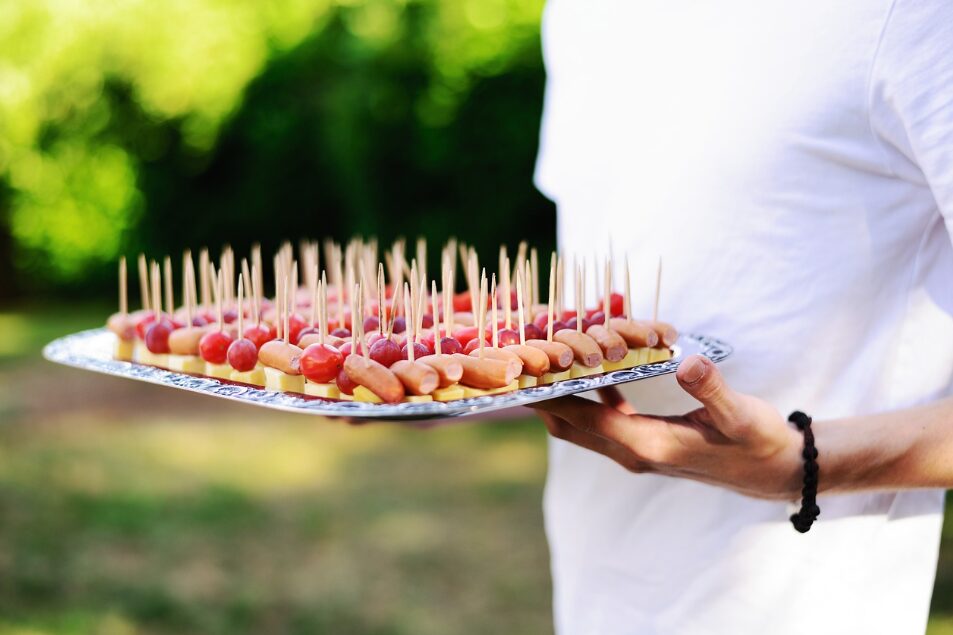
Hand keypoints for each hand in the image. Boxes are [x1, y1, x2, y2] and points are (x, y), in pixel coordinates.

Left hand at [532, 355, 803, 499]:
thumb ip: (712, 390)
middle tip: (516, 361)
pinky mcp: (644, 438)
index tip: (522, 373)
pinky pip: (604, 415)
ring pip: (582, 422)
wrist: (773, 469)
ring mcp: (636, 447)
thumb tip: (687, 361)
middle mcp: (633, 451)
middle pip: (569, 425)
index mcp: (648, 445)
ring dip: (561, 394)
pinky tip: (585, 364)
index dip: (550, 396)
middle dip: (541, 396)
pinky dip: (589, 393)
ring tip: (541, 360)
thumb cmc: (758, 441)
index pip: (583, 419)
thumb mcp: (740, 414)